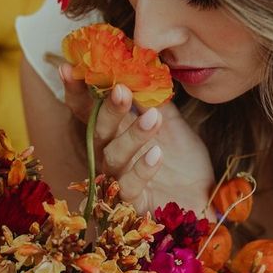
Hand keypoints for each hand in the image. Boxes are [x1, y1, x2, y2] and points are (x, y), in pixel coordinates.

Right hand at [60, 64, 214, 214]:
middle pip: (97, 132)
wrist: (204, 199)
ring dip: (132, 135)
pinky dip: (142, 169)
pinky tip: (157, 154)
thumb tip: (146, 69)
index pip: (88, 111)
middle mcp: (108, 157)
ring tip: (154, 118)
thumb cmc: (183, 163)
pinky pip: (130, 186)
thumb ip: (156, 99)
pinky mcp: (132, 204)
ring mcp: (117, 182)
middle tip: (121, 90)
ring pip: (113, 157)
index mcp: (114, 135)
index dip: (77, 92)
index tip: (69, 68)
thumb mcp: (172, 124)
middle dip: (107, 110)